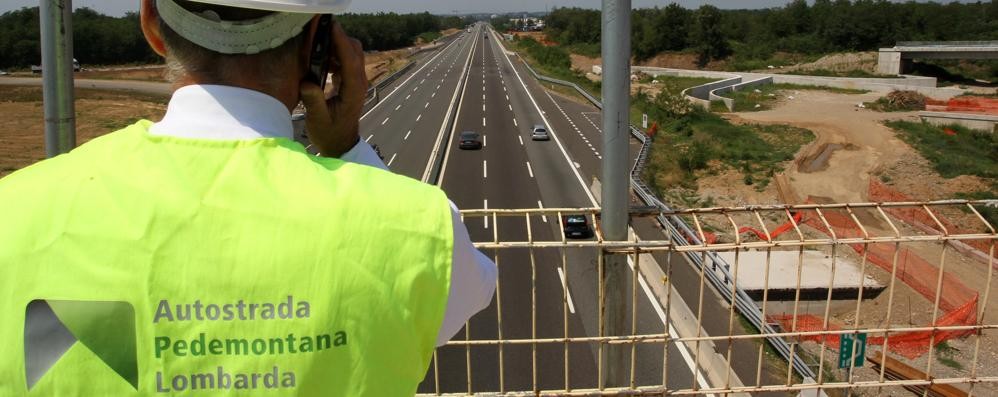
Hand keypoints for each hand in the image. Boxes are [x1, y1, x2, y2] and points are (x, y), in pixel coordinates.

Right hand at [299, 22, 366, 157]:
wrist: (341, 144)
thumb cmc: (330, 134)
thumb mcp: (318, 120)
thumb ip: (314, 101)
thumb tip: (307, 82)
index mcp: (354, 90)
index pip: (350, 60)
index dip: (341, 41)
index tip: (330, 26)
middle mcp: (358, 82)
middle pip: (354, 50)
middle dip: (339, 37)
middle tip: (318, 31)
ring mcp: (355, 81)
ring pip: (350, 53)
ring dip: (335, 45)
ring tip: (315, 43)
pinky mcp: (349, 81)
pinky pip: (344, 60)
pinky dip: (333, 54)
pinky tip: (318, 57)